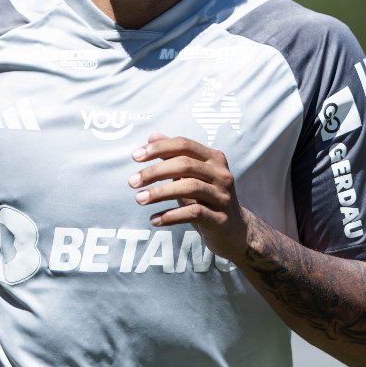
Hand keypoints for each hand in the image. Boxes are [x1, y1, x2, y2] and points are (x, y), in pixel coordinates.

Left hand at [129, 133, 248, 260]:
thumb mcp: (191, 175)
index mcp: (214, 158)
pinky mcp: (220, 218)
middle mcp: (221, 173)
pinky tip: (154, 219)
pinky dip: (170, 216)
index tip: (135, 156)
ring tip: (138, 199)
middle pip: (185, 164)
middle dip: (155, 171)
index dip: (159, 148)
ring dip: (160, 192)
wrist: (234, 230)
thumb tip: (152, 136)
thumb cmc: (206, 197)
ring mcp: (223, 196)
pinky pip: (193, 213)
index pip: (184, 144)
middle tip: (132, 181)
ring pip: (189, 187)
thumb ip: (173, 155)